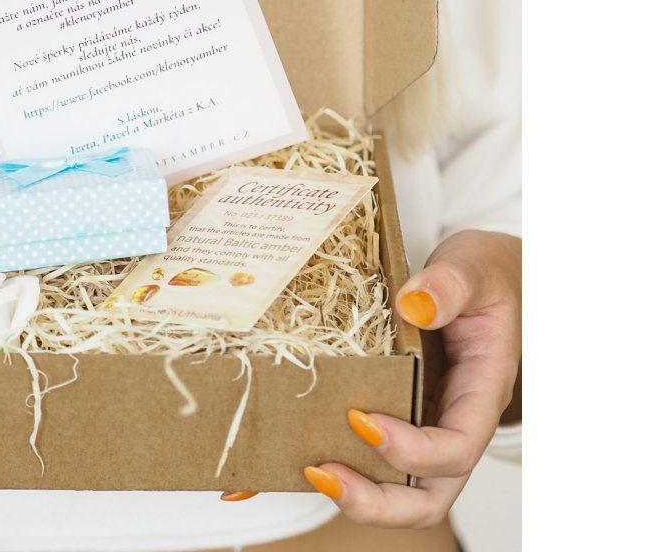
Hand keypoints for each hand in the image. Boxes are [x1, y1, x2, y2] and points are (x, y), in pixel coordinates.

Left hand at [223, 229, 520, 528]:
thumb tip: (415, 303)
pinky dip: (325, 460)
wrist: (482, 273)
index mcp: (479, 392)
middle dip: (376, 500)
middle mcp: (448, 417)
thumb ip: (450, 284)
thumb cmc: (485, 276)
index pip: (454, 448)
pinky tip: (282, 457)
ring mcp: (418, 417)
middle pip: (427, 494)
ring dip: (349, 489)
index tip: (362, 418)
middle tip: (323, 473)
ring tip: (296, 471)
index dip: (411, 450)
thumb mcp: (474, 267)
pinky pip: (362, 447)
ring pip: (393, 483)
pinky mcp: (389, 406)